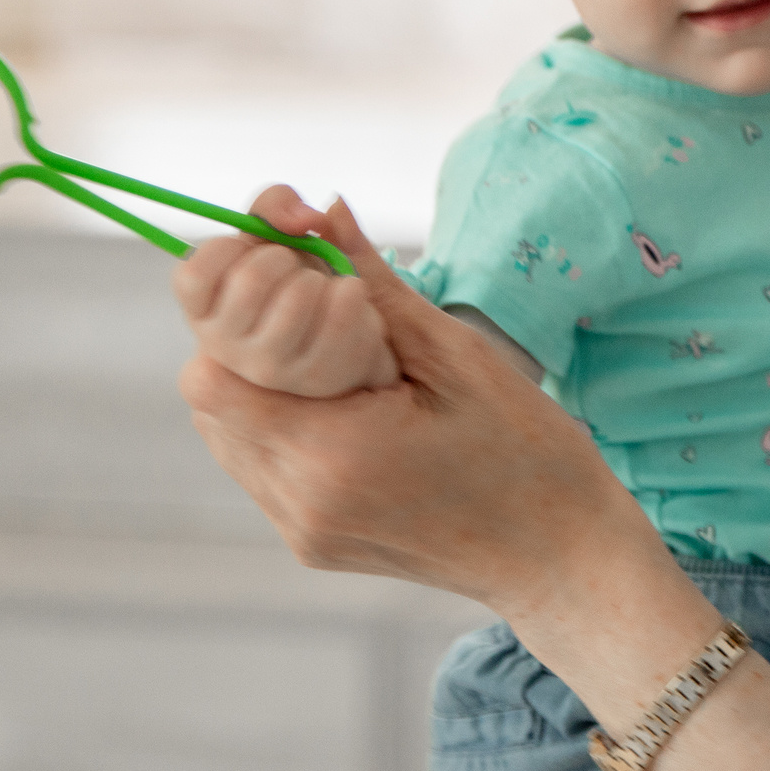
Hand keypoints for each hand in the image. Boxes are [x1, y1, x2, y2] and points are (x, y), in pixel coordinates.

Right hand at [172, 186, 400, 396]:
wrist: (347, 334)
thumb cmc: (298, 280)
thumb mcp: (276, 234)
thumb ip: (277, 206)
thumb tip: (308, 217)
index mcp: (205, 310)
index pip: (192, 276)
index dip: (227, 248)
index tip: (251, 247)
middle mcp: (225, 347)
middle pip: (251, 279)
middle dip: (284, 256)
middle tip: (293, 269)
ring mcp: (269, 368)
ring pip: (298, 296)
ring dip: (319, 278)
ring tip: (320, 290)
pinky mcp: (316, 377)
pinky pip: (341, 315)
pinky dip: (352, 292)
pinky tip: (349, 300)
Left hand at [176, 191, 666, 616]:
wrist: (558, 557)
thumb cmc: (527, 454)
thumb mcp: (456, 355)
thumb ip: (374, 285)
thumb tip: (322, 213)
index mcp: (333, 455)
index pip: (211, 378)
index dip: (232, 320)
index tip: (288, 290)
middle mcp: (301, 503)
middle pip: (211, 404)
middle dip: (246, 346)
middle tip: (315, 318)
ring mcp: (303, 531)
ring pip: (230, 435)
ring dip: (263, 387)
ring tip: (337, 363)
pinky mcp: (312, 543)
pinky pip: (263, 469)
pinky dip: (286, 425)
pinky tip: (347, 408)